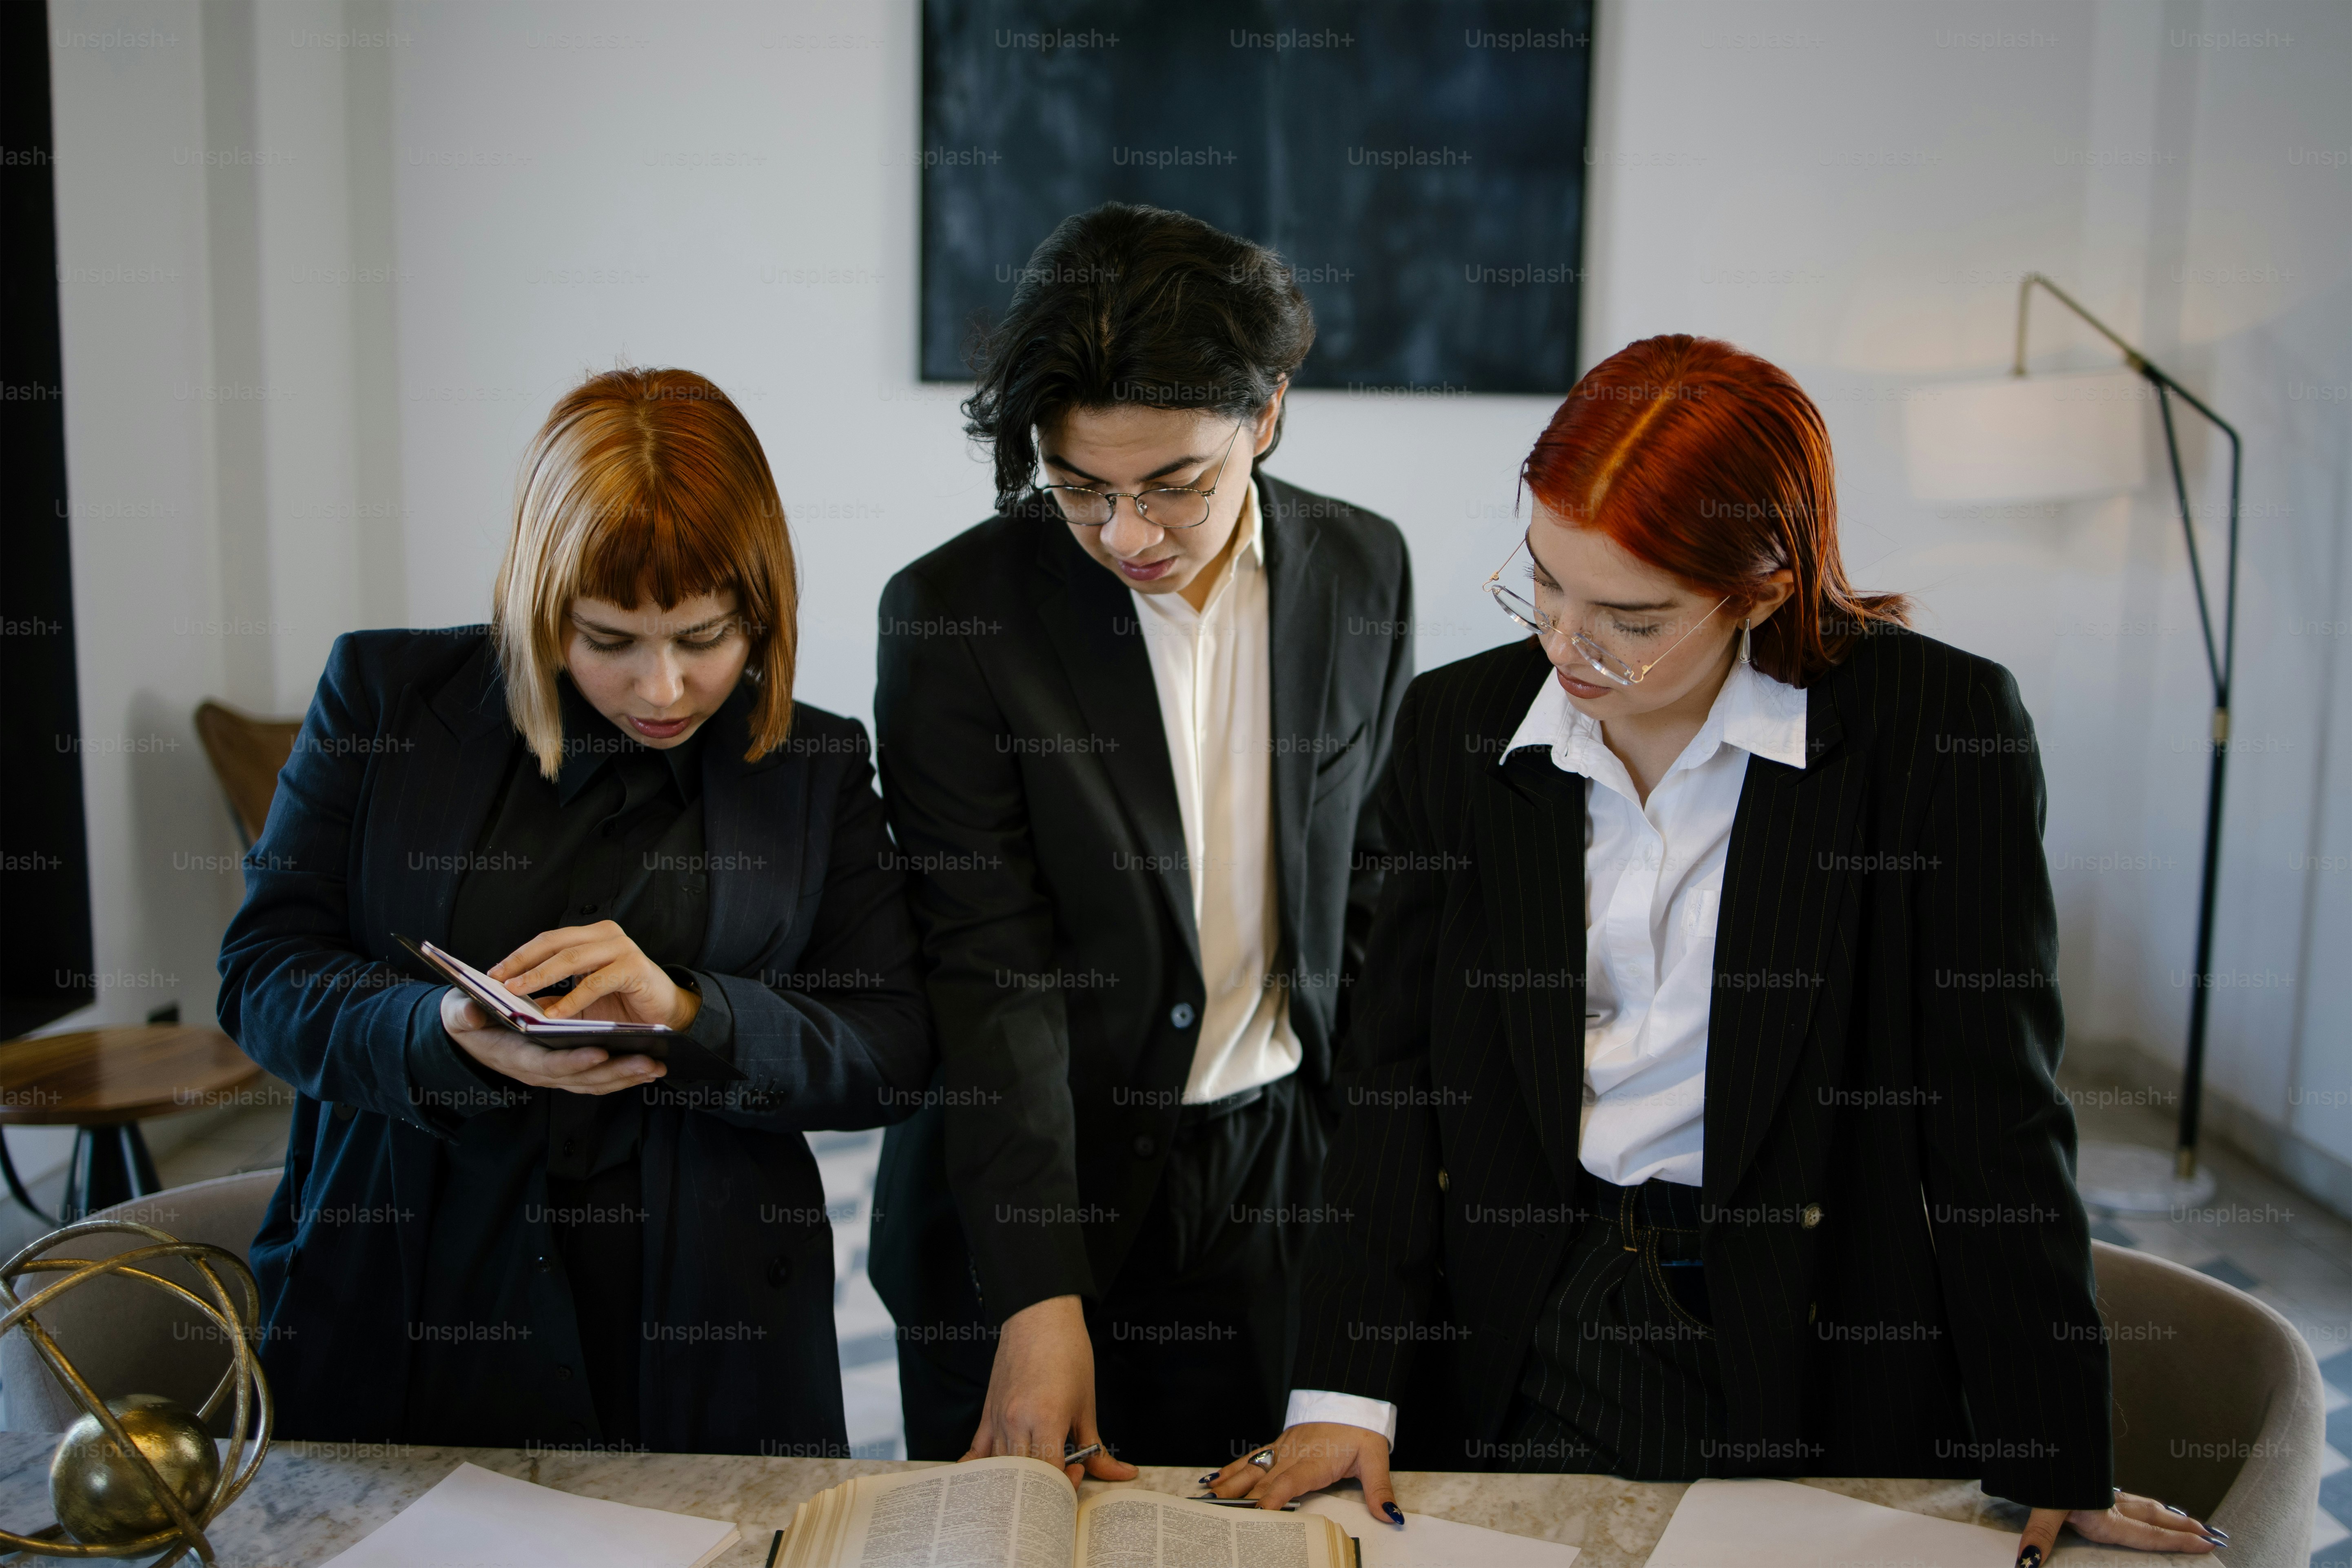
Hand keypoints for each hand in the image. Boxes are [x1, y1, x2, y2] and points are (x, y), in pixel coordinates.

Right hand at [439, 987, 664, 1094]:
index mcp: (514, 1057)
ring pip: (594, 1081)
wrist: (468, 1035)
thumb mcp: (459, 1015)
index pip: (549, 1064)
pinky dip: (621, 1076)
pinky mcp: (564, 1072)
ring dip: (626, 1076)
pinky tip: (645, 1068)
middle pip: (581, 1078)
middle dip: (617, 1071)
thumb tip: (469, 1012)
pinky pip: (596, 1079)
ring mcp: (553, 1075)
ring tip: (658, 1065)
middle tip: (650, 1062)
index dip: (574, 1060)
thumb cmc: (467, 1021)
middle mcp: (537, 1072)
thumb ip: (464, 1015)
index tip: (601, 1050)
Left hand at [490, 919, 700, 1029]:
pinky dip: (572, 1000)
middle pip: (555, 943)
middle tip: (498, 980)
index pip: (548, 940)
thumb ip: (553, 994)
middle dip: (522, 962)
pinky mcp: (634, 968)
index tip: (492, 973)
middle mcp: (607, 934)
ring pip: (571, 958)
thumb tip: (514, 1000)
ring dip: (540, 976)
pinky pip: (595, 983)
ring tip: (516, 993)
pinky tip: (553, 1015)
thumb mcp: (581, 998)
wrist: (669, 1014)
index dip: (519, 955)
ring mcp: (622, 949)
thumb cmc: (624, 1004)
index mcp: (592, 935)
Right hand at [963, 1295, 1137, 1486]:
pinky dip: (985, 1471)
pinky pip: (976, 1453)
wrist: (1040, 1317)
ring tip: (1038, 1480)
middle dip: (1044, 1489)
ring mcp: (997, 1420)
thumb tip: (1122, 1474)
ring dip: (1019, 1483)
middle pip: (1023, 1479)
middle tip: (1061, 1478)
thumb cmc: (1068, 1355)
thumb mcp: (1087, 1405)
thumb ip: (1097, 1448)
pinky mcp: (987, 1414)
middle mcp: (1015, 1423)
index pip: (1050, 1475)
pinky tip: (992, 1485)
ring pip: (1001, 1470)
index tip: (1078, 1471)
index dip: (1066, 1484)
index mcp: (1045, 1419)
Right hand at [1209, 1423, 1399, 1523]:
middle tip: (1224, 1513)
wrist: (1350, 1397)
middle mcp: (1295, 1454)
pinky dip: (1232, 1468)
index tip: (1261, 1511)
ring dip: (1232, 1482)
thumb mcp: (1376, 1457)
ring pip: (1254, 1467)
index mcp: (1317, 1460)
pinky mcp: (1278, 1445)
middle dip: (1244, 1496)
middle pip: (1266, 1478)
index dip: (1276, 1495)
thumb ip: (1380, 1489)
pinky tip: (1216, 1478)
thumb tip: (1391, 1515)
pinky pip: (1252, 1458)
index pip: (1293, 1480)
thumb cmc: (1360, 1429)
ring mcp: (1283, 1449)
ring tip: (1212, 1497)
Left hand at [2014, 1493, 2221, 1564]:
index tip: (2205, 1543)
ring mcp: (2103, 1493)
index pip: (2151, 1534)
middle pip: (2156, 1519)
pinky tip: (2140, 1503)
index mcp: (2106, 1517)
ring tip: (2186, 1520)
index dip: (2178, 1541)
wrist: (2036, 1442)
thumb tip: (2028, 1561)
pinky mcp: (2093, 1483)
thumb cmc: (2041, 1475)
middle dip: (2184, 1528)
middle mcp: (2110, 1505)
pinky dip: (2142, 1503)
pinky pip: (2126, 1496)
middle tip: (2211, 1535)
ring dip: (2167, 1514)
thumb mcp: (2041, 1507)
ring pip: (2144, 1505)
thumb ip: (2040, 1535)